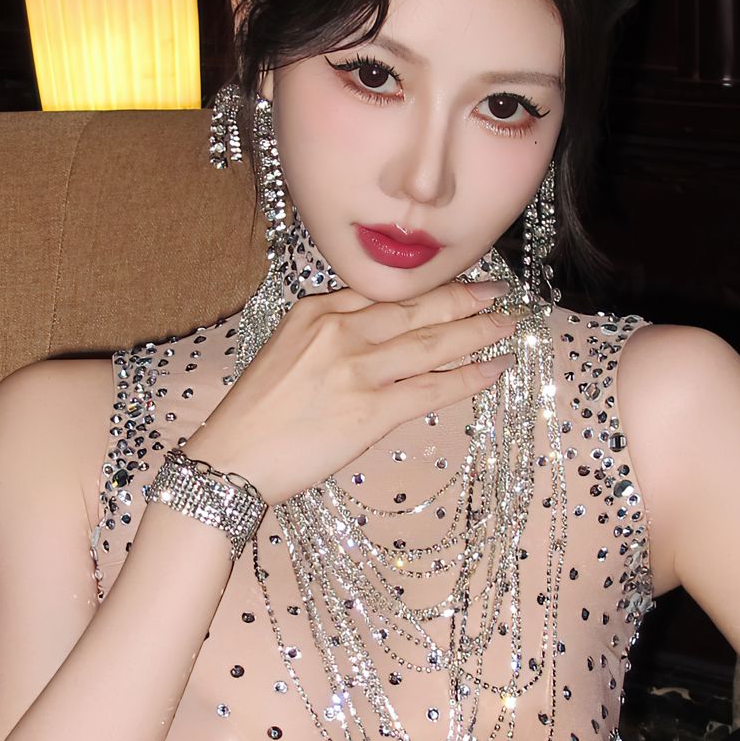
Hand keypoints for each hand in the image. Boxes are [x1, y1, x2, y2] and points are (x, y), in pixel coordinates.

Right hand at [191, 277, 526, 505]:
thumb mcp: (285, 350)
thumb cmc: (253, 414)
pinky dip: (470, 376)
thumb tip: (377, 335)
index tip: (457, 282)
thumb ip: (329, 333)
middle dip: (464, 298)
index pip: (386, 291)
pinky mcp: (370, 410)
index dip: (429, 286)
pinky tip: (496, 368)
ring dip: (478, 331)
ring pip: (433, 342)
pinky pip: (432, 386)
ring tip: (509, 326)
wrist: (230, 458)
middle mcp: (340, 329)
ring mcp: (357, 369)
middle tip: (499, 293)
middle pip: (417, 308)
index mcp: (316, 310)